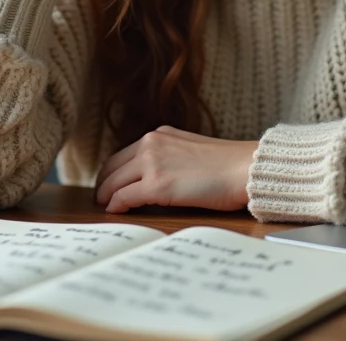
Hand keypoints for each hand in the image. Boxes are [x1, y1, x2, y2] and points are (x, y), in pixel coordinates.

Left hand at [94, 126, 258, 213]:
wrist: (244, 168)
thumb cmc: (228, 165)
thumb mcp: (192, 150)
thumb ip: (171, 156)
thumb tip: (158, 175)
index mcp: (161, 134)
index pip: (125, 153)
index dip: (113, 171)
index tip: (110, 183)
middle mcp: (151, 144)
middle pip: (112, 166)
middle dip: (104, 183)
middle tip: (101, 197)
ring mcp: (151, 163)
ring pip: (113, 182)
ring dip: (106, 195)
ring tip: (105, 206)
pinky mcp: (155, 185)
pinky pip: (123, 198)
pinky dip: (115, 205)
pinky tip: (115, 212)